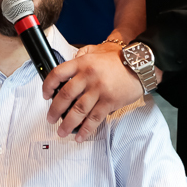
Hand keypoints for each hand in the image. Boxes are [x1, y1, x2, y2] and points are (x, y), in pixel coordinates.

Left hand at [42, 45, 156, 140]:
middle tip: (50, 118)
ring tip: (61, 132)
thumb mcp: (96, 50)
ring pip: (78, 110)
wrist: (140, 64)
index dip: (48, 85)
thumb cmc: (119, 58)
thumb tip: (68, 70)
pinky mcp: (110, 101)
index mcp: (82, 63)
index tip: (45, 95)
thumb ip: (80, 57)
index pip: (58, 74)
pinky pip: (95, 118)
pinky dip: (86, 129)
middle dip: (55, 110)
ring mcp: (99, 90)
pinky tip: (80, 136)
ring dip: (68, 123)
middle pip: (65, 95)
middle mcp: (88, 76)